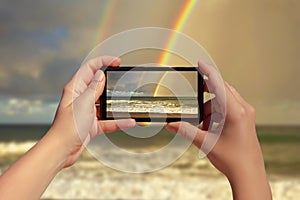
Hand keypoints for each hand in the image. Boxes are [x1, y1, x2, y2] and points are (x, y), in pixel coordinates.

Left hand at [49, 56, 135, 167]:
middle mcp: (81, 98)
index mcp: (75, 89)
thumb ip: (93, 88)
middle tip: (123, 80)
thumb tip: (100, 75)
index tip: (116, 62)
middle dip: (111, 82)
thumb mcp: (83, 103)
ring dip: (115, 103)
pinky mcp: (92, 124)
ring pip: (104, 103)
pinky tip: (128, 121)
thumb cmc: (67, 127)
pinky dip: (118, 121)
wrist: (62, 150)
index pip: (90, 68)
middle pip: (98, 84)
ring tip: (126, 101)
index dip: (103, 61)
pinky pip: (107, 120)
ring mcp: (87, 111)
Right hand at [166, 61, 271, 198]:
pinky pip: (229, 107)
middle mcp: (243, 109)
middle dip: (206, 97)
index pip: (219, 85)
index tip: (200, 63)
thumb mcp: (205, 142)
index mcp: (235, 112)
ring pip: (224, 100)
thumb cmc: (232, 159)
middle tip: (196, 105)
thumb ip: (186, 130)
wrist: (248, 173)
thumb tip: (170, 124)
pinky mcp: (245, 118)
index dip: (208, 72)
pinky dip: (217, 113)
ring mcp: (246, 113)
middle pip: (221, 91)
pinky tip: (212, 127)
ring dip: (211, 108)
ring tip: (205, 127)